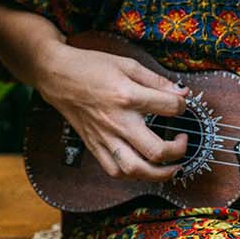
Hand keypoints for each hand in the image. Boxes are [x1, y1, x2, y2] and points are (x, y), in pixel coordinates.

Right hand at [37, 41, 188, 181]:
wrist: (57, 75)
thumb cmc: (90, 67)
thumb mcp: (127, 64)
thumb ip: (156, 80)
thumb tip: (181, 93)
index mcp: (127, 96)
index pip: (169, 108)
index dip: (183, 106)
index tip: (180, 104)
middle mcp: (117, 121)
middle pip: (156, 150)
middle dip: (178, 151)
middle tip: (182, 141)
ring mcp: (104, 137)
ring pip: (136, 169)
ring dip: (159, 173)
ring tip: (171, 166)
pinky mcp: (94, 145)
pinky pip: (114, 171)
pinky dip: (132, 174)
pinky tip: (142, 167)